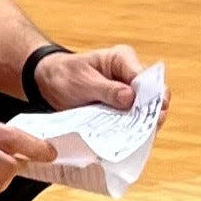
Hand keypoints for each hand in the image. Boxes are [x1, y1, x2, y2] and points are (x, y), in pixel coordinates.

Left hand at [35, 46, 170, 125]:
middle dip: (151, 112)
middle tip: (149, 128)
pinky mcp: (121, 110)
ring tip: (139, 137)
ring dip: (142, 124)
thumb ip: (107, 89)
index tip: (151, 111)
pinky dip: (130, 130)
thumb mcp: (83, 81)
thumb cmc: (65, 75)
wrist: (49, 84)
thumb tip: (131, 98)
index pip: (145, 77)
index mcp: (122, 60)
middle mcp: (130, 76)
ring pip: (145, 110)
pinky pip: (132, 120)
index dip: (151, 94)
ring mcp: (127, 94)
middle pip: (152, 95)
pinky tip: (129, 140)